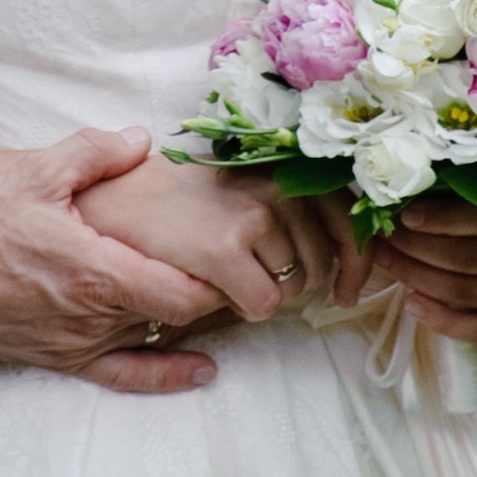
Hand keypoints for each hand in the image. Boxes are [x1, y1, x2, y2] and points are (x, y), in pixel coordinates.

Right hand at [0, 127, 226, 387]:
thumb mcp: (38, 172)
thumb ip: (95, 152)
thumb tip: (143, 141)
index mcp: (97, 271)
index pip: (182, 293)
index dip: (220, 282)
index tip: (240, 260)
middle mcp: (94, 317)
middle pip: (177, 318)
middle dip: (215, 296)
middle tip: (243, 270)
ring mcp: (78, 344)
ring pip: (155, 340)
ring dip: (190, 322)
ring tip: (228, 298)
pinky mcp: (61, 360)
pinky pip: (125, 376)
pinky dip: (167, 376)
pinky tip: (202, 369)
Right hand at [76, 161, 371, 332]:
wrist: (117, 198)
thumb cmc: (182, 201)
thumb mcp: (244, 187)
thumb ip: (290, 207)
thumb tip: (342, 258)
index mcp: (284, 168)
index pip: (350, 221)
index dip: (358, 265)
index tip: (347, 292)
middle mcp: (276, 187)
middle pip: (319, 268)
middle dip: (296, 286)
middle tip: (255, 276)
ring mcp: (252, 217)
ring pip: (290, 292)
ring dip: (264, 295)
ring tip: (225, 272)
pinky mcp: (224, 249)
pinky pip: (262, 306)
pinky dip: (242, 308)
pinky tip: (213, 284)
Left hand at [374, 195, 476, 343]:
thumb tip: (426, 175)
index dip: (437, 219)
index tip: (403, 213)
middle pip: (462, 260)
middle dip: (413, 247)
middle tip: (383, 235)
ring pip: (462, 293)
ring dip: (416, 277)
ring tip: (387, 261)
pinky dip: (442, 321)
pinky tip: (411, 303)